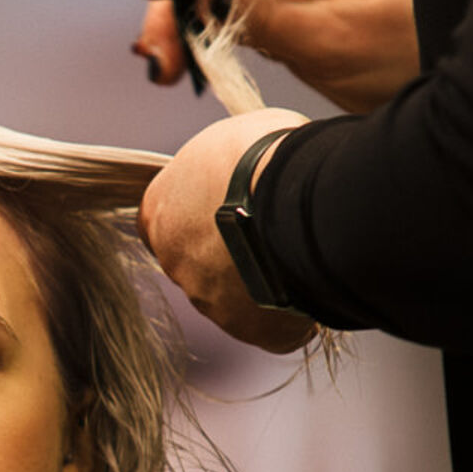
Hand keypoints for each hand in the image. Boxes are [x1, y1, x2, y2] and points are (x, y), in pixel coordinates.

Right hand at [134, 0, 418, 114]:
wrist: (433, 89)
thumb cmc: (400, 54)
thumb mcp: (329, 38)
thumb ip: (263, 16)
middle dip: (174, 1)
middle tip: (154, 47)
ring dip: (179, 27)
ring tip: (161, 68)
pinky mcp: (275, 23)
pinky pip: (223, 23)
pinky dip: (197, 42)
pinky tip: (178, 64)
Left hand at [138, 108, 323, 354]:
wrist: (300, 201)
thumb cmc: (263, 157)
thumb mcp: (229, 142)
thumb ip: (220, 168)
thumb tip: (237, 169)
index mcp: (160, 214)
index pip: (167, 223)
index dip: (199, 217)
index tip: (230, 208)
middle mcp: (176, 263)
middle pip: (198, 265)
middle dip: (229, 253)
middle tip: (271, 233)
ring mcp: (211, 302)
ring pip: (233, 297)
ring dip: (260, 282)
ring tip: (298, 258)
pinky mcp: (252, 329)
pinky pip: (270, 325)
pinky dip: (290, 312)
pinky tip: (312, 289)